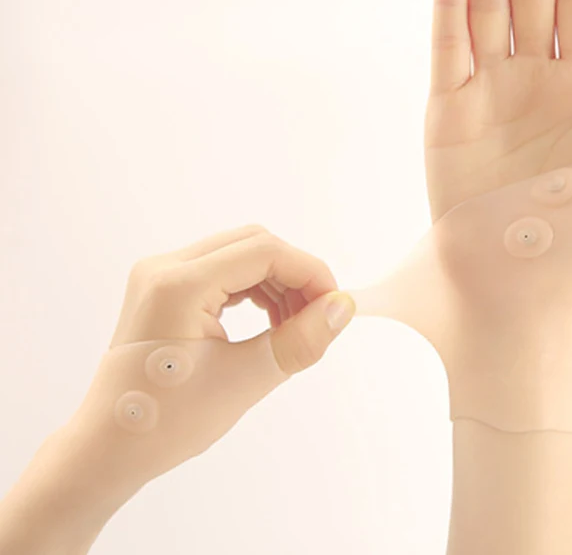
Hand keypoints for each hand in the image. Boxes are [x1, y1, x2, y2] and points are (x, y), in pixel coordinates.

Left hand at [66, 225, 354, 491]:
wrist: (109, 446)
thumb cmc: (167, 423)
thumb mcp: (243, 381)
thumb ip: (298, 341)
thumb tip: (342, 308)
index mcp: (178, 285)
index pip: (264, 251)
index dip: (309, 272)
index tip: (335, 306)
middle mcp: (165, 266)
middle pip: (253, 244)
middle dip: (295, 275)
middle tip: (317, 317)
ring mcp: (162, 273)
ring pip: (240, 254)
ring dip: (277, 282)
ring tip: (294, 325)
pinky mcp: (166, 286)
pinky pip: (223, 270)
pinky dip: (254, 289)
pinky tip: (270, 319)